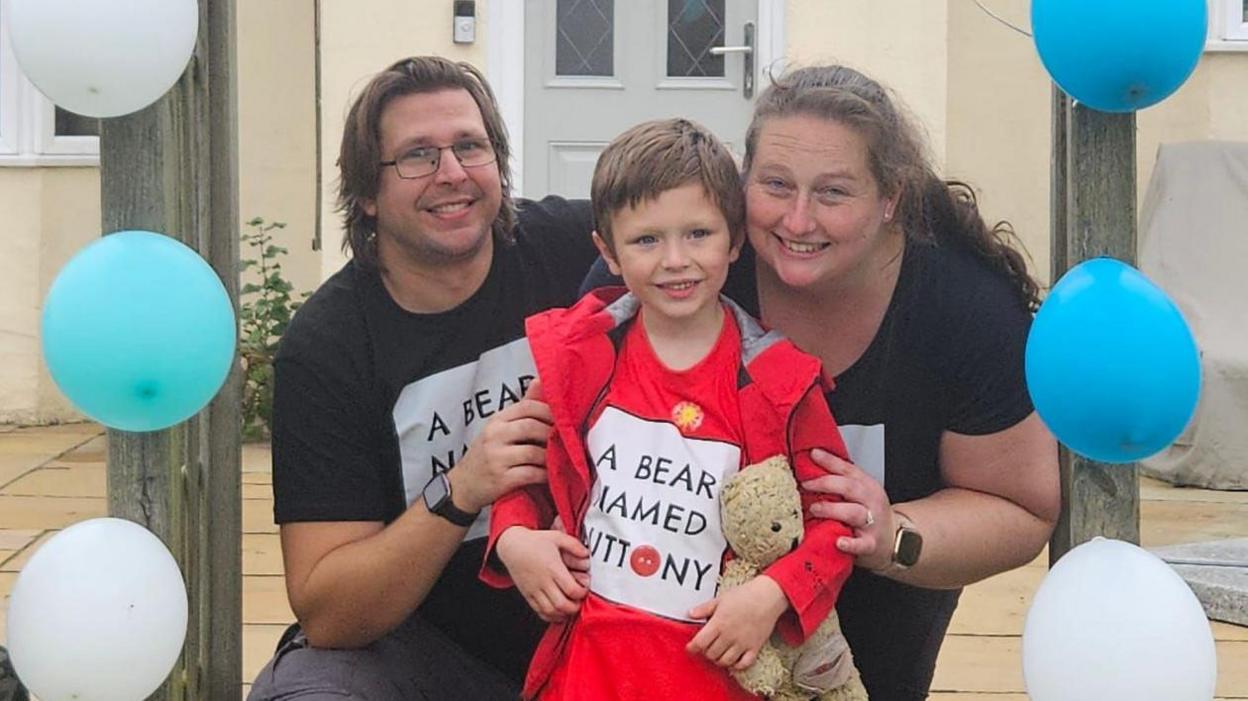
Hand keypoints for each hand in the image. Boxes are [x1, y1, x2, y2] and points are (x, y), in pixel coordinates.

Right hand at [449, 379, 552, 512]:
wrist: (463, 485)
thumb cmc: (486, 454)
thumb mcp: (500, 428)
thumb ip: (522, 407)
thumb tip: (540, 381)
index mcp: (497, 420)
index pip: (527, 407)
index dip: (549, 412)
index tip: (563, 420)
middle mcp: (495, 435)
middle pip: (532, 427)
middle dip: (552, 434)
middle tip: (567, 440)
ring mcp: (497, 457)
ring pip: (534, 452)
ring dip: (552, 456)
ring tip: (561, 458)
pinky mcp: (501, 479)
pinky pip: (531, 474)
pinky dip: (545, 475)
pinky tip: (551, 475)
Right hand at [496, 527, 589, 621]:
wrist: (512, 546)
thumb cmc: (534, 542)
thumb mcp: (556, 537)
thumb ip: (574, 545)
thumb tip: (586, 554)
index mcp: (553, 568)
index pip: (571, 589)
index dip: (582, 593)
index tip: (584, 588)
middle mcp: (543, 581)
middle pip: (562, 605)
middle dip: (575, 607)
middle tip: (579, 601)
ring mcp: (534, 590)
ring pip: (550, 611)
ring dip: (563, 614)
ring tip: (570, 607)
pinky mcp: (528, 595)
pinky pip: (539, 612)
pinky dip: (551, 616)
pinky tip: (558, 612)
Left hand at [686, 575, 788, 669]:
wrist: (767, 597)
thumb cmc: (743, 595)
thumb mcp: (720, 599)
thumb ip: (704, 609)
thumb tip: (690, 614)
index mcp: (719, 623)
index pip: (700, 643)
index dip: (692, 647)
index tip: (690, 648)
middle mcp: (729, 636)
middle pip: (711, 654)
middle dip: (706, 652)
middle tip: (707, 647)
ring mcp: (742, 643)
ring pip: (725, 661)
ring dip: (719, 660)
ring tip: (718, 653)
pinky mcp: (755, 647)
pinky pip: (744, 664)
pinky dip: (737, 666)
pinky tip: (733, 660)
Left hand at [801, 448, 893, 571]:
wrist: (895, 539)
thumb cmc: (871, 513)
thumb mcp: (861, 491)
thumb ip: (840, 479)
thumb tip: (813, 460)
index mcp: (867, 485)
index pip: (848, 469)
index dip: (830, 461)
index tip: (813, 454)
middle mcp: (871, 501)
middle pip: (850, 487)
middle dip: (826, 484)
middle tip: (806, 485)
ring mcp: (872, 523)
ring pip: (853, 512)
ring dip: (832, 509)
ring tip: (815, 509)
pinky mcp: (871, 543)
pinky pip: (861, 544)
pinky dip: (850, 544)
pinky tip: (839, 542)